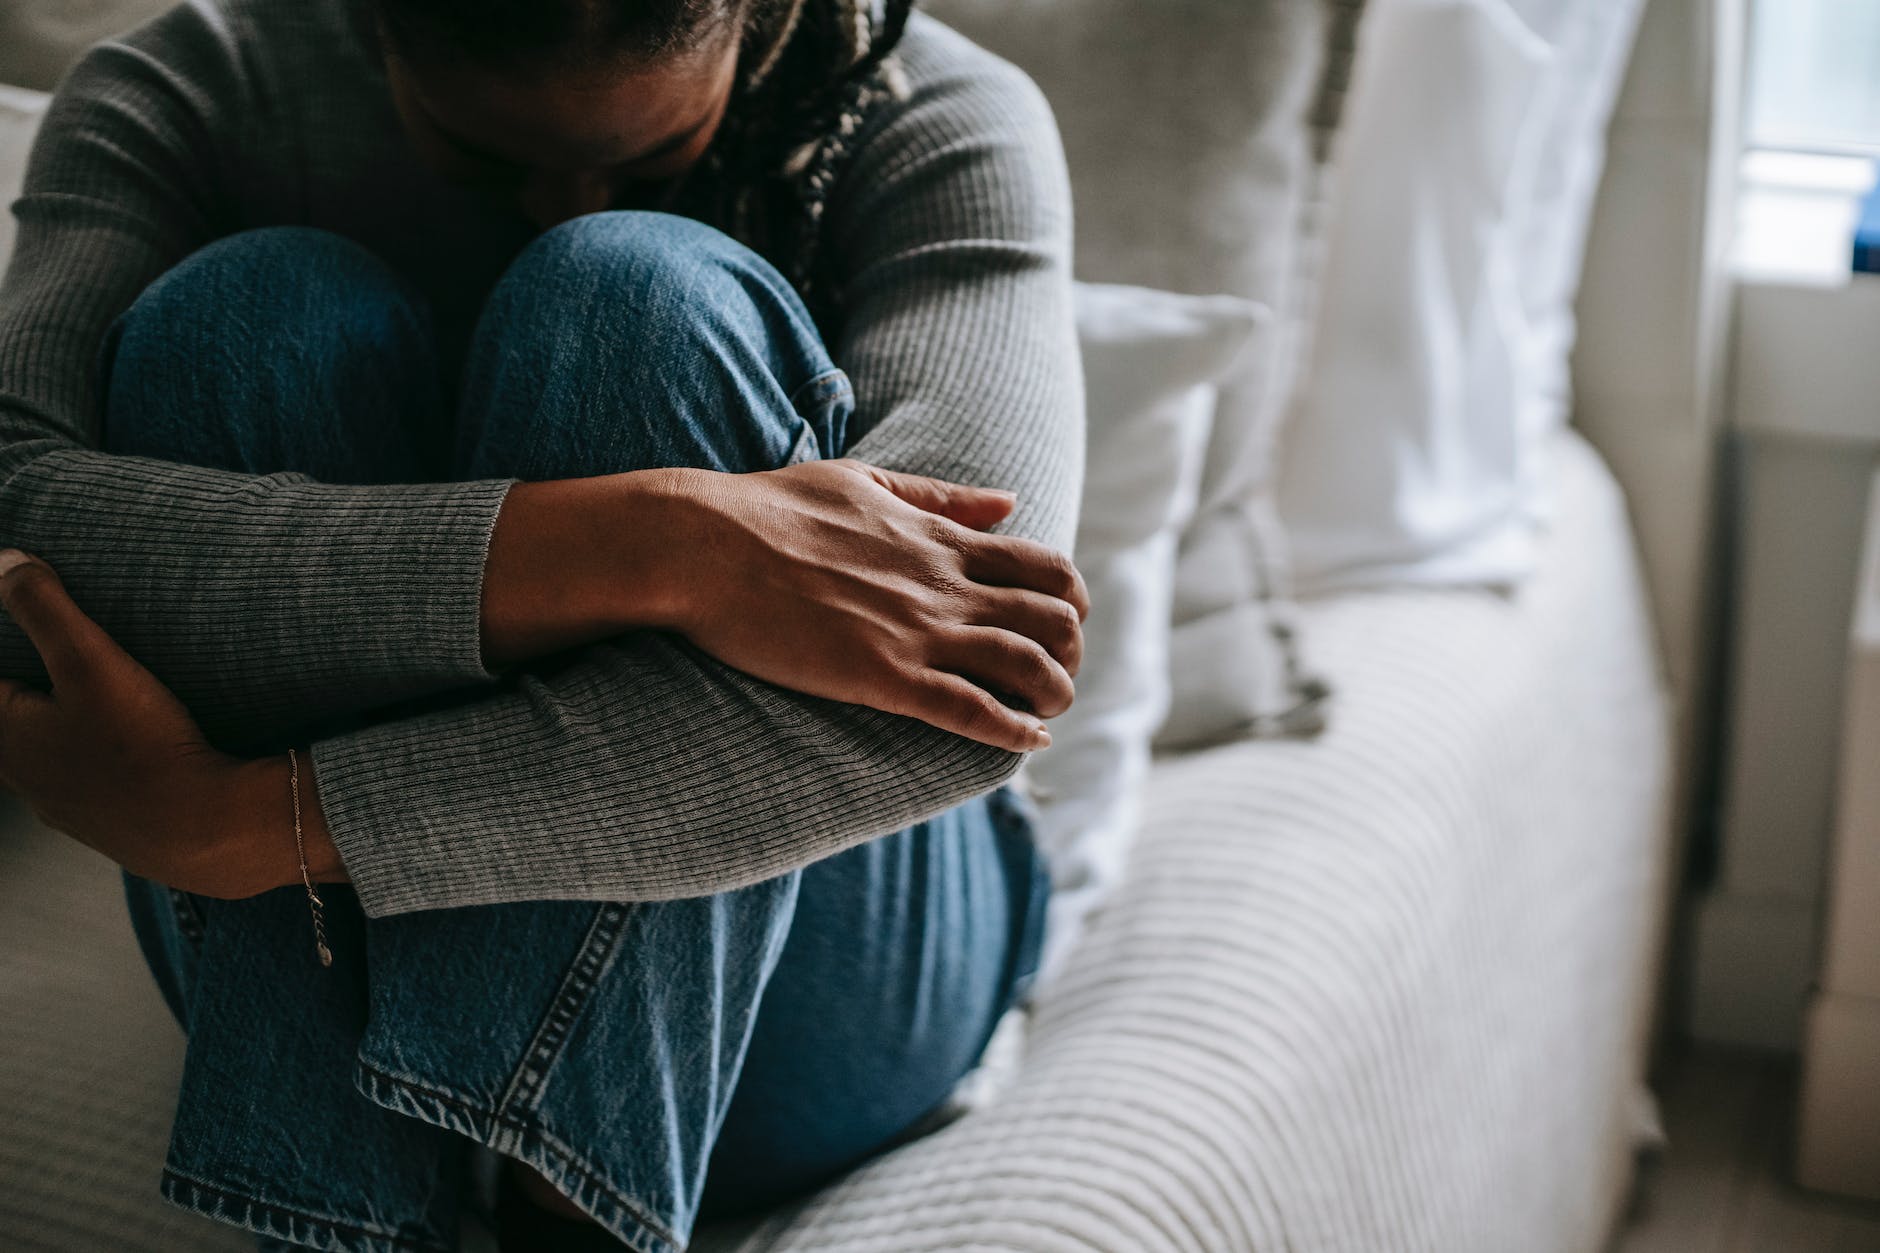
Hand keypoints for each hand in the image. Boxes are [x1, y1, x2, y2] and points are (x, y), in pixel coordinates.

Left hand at [0, 549, 305, 897]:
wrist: (204, 831)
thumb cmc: (141, 747)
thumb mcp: (91, 661)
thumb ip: (43, 607)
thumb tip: (4, 562)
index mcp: (3, 735)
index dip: (3, 651)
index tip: (18, 634)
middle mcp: (21, 777)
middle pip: (7, 724)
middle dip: (24, 694)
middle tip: (51, 665)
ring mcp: (61, 807)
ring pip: (40, 759)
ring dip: (54, 730)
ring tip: (87, 703)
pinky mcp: (103, 826)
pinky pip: (80, 785)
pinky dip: (89, 760)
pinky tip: (122, 750)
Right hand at [658, 459, 1088, 751]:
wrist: (704, 544)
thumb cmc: (770, 508)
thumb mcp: (866, 481)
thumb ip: (941, 498)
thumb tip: (1009, 502)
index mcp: (941, 539)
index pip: (1045, 568)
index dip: (1070, 601)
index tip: (1064, 624)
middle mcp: (944, 584)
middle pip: (1052, 620)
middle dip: (1071, 652)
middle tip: (1058, 675)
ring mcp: (917, 631)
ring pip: (1026, 666)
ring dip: (1054, 694)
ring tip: (1050, 713)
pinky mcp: (882, 676)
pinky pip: (969, 710)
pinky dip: (1010, 730)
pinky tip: (1028, 742)